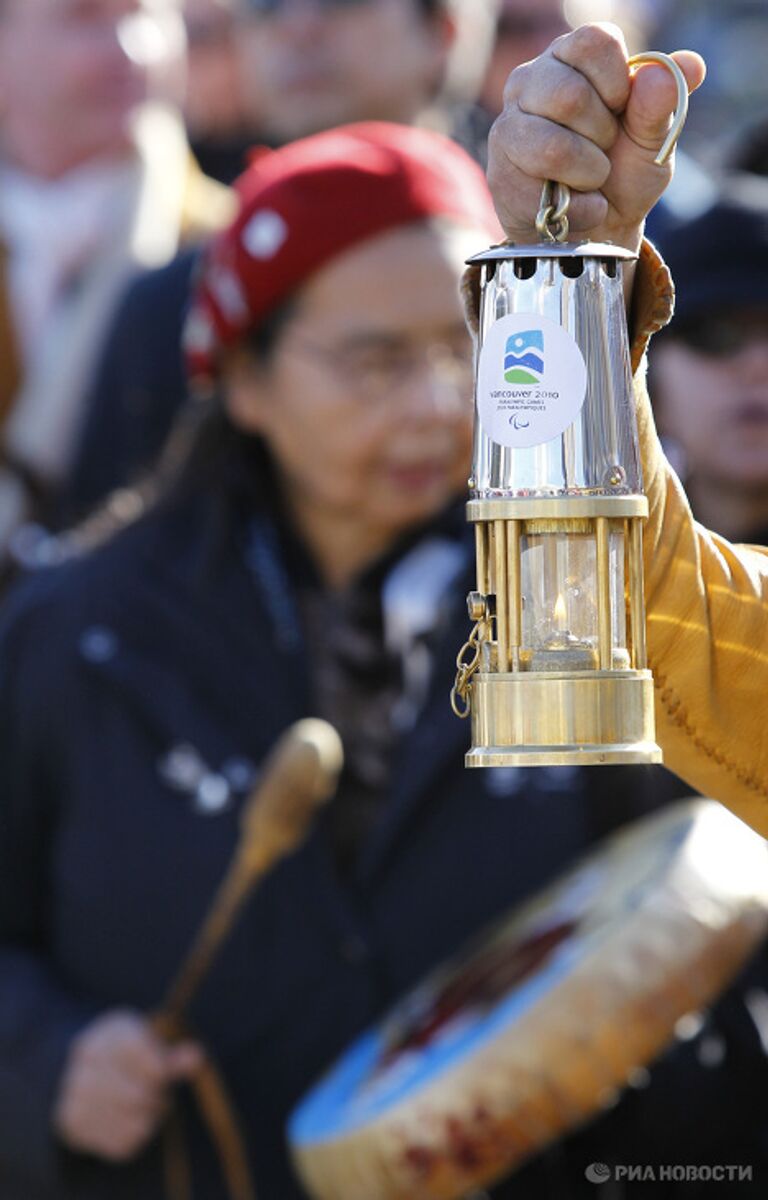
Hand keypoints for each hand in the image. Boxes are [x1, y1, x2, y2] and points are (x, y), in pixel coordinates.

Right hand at [53, 1010, 202, 1161]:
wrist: (79, 1070)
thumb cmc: (127, 1054)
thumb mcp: (148, 1043)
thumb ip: (172, 1054)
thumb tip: (197, 1057)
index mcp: (109, 1033)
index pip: (140, 1056)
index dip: (160, 1069)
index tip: (163, 1073)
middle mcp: (86, 1061)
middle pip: (136, 1094)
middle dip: (156, 1098)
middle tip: (161, 1095)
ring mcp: (75, 1093)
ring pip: (129, 1120)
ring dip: (149, 1118)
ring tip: (150, 1108)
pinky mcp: (73, 1124)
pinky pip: (120, 1142)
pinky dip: (136, 1136)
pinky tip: (134, 1121)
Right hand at [487, 23, 705, 251]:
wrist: (597, 231)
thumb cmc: (622, 174)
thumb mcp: (653, 140)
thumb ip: (665, 102)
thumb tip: (691, 65)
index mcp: (572, 58)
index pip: (593, 41)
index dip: (617, 82)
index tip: (622, 109)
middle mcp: (532, 80)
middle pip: (570, 95)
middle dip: (602, 135)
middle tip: (603, 149)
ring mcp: (510, 123)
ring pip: (554, 144)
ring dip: (589, 171)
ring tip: (590, 178)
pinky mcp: (500, 168)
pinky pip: (544, 186)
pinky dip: (578, 202)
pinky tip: (575, 202)